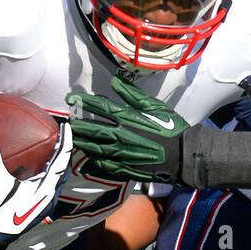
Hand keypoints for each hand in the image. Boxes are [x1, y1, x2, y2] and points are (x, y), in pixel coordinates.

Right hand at [0, 121, 71, 249]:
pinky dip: (35, 170)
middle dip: (59, 152)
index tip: (66, 127)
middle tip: (57, 135)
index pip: (61, 162)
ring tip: (46, 147)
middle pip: (59, 169)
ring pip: (49, 178)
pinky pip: (37, 182)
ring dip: (49, 162)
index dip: (65, 143)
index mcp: (46, 191)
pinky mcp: (29, 204)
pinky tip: (24, 165)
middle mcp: (46, 196)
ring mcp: (38, 202)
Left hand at [67, 76, 190, 184]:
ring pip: (95, 147)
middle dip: (79, 124)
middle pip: (93, 129)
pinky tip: (88, 155)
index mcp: (128, 118)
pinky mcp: (124, 168)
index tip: (71, 99)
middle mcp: (121, 136)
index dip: (84, 102)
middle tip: (68, 121)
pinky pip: (104, 164)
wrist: (182, 156)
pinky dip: (94, 159)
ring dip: (82, 141)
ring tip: (73, 137)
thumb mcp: (155, 107)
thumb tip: (114, 82)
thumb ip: (132, 95)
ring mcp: (121, 153)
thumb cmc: (171, 128)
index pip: (100, 108)